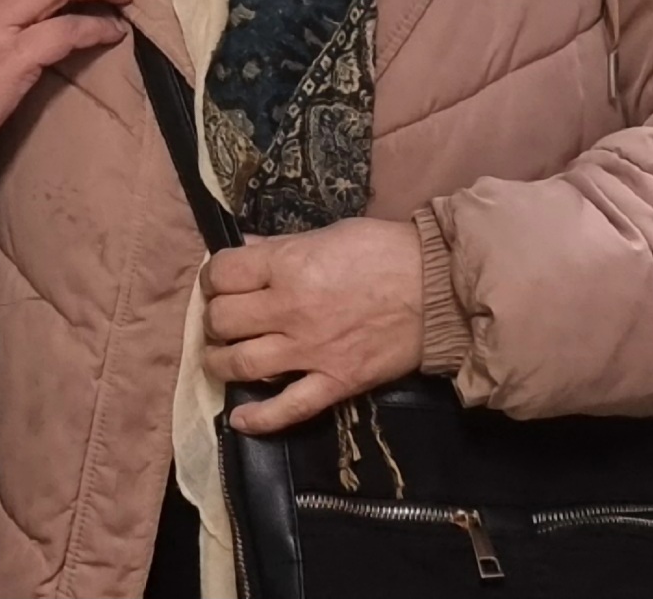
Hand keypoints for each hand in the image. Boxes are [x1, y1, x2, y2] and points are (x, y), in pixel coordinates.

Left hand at [200, 217, 425, 433]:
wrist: (440, 289)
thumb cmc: (385, 252)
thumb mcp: (329, 234)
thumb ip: (281, 246)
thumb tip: (243, 249)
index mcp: (289, 266)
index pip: (223, 274)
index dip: (213, 277)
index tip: (219, 281)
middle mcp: (291, 310)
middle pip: (223, 320)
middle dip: (214, 318)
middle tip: (223, 318)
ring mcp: (311, 351)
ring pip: (242, 364)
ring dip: (220, 362)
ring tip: (221, 358)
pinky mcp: (335, 382)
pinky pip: (287, 409)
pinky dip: (258, 418)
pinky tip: (238, 418)